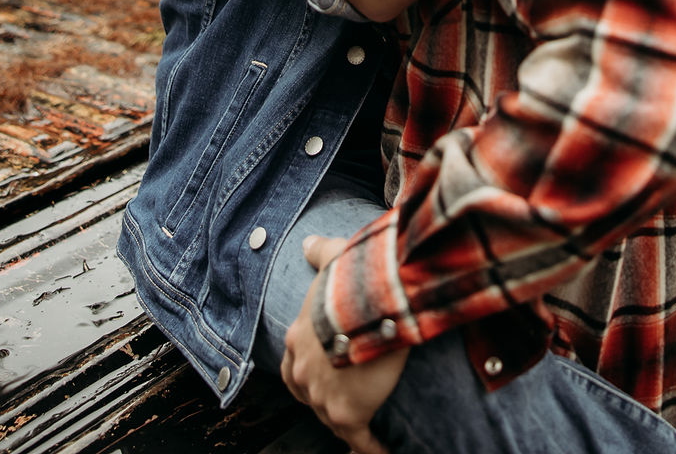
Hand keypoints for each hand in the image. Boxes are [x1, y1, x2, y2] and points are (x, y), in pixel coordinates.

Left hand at [281, 234, 408, 453]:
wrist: (368, 302)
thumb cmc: (351, 279)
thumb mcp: (335, 258)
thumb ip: (320, 252)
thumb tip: (307, 243)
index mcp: (298, 338)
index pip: (296, 361)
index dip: (311, 366)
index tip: (324, 369)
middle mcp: (303, 371)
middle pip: (310, 393)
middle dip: (325, 396)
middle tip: (347, 397)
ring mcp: (322, 397)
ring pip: (330, 418)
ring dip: (345, 420)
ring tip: (366, 425)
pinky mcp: (347, 415)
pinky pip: (358, 440)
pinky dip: (368, 447)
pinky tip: (379, 450)